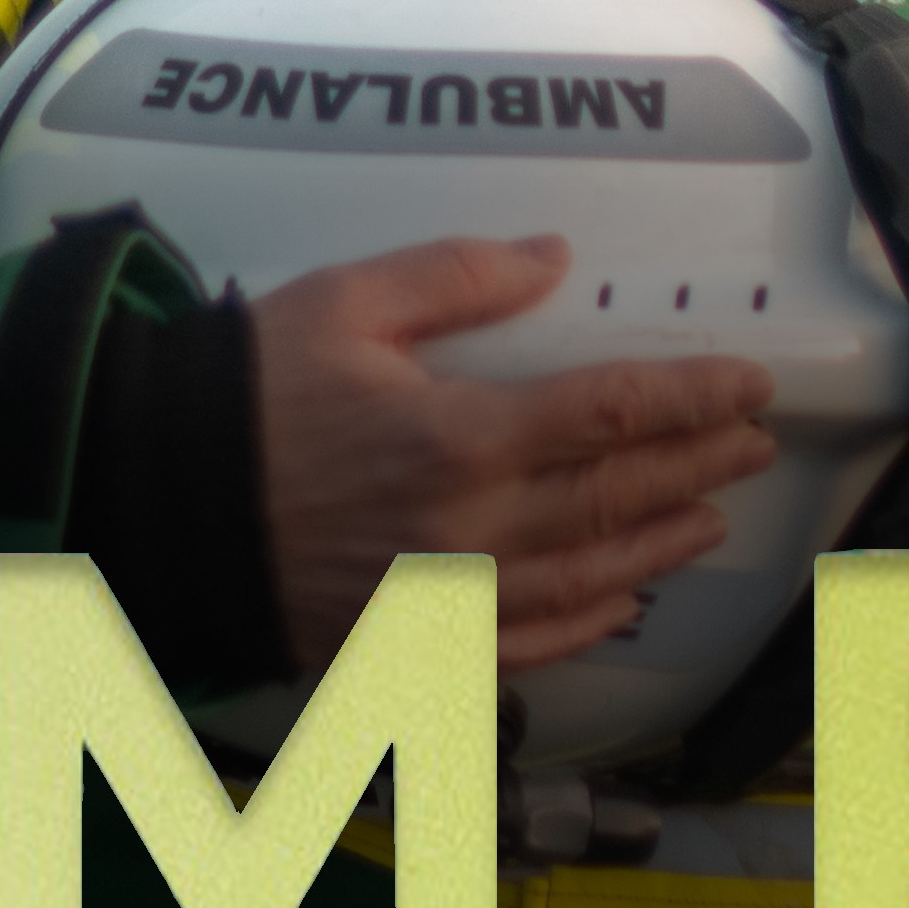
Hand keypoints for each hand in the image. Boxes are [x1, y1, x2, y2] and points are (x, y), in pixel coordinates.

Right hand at [249, 236, 781, 669]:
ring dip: (658, 545)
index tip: (748, 384)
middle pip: (614, 496)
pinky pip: (522, 647)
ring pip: (586, 578)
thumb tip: (555, 259)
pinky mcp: (411, 647)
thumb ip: (458, 277)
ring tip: (711, 518)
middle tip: (754, 444)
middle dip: (695, 466)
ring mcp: (447, 599)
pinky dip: (582, 628)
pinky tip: (618, 609)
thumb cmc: (245, 391)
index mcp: (462, 436)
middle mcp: (472, 529)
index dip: (690, 397)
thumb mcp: (345, 302)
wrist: (154, 506)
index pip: (612, 413)